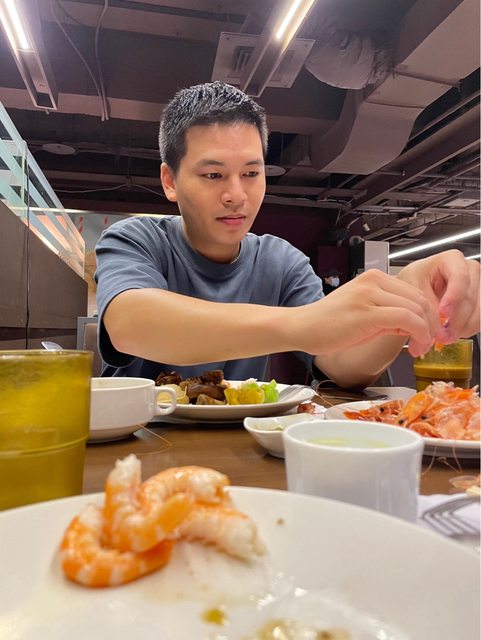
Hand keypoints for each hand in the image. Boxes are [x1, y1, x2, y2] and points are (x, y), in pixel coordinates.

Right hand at [295, 269, 438, 355]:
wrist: (301, 327)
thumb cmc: (327, 324)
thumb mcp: (363, 313)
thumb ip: (388, 315)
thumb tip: (412, 326)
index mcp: (374, 278)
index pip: (415, 293)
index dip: (428, 316)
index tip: (427, 334)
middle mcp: (373, 281)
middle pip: (420, 300)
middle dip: (431, 324)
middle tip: (428, 344)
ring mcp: (369, 295)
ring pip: (417, 309)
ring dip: (427, 332)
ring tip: (420, 348)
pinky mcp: (367, 312)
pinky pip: (406, 319)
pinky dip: (418, 334)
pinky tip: (414, 347)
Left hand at [397, 249, 479, 353]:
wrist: (419, 285)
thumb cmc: (416, 280)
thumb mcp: (414, 290)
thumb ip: (425, 310)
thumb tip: (432, 333)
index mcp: (452, 259)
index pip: (459, 278)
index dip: (453, 298)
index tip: (443, 313)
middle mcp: (470, 270)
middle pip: (470, 298)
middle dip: (455, 320)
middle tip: (440, 335)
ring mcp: (478, 285)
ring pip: (478, 311)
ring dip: (462, 328)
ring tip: (444, 337)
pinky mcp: (480, 301)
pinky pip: (479, 319)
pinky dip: (466, 329)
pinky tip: (452, 333)